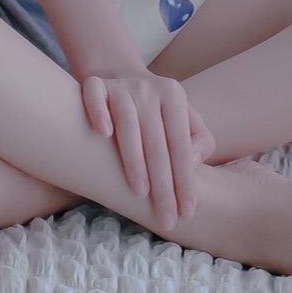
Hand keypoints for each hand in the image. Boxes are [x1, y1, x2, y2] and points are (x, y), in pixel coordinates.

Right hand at [79, 66, 216, 232]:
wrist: (120, 75)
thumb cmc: (157, 111)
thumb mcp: (185, 119)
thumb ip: (198, 141)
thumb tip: (190, 163)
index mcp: (174, 97)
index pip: (181, 144)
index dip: (185, 179)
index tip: (187, 212)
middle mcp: (148, 89)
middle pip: (157, 141)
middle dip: (162, 184)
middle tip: (166, 217)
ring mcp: (120, 86)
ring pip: (127, 122)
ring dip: (133, 159)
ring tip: (140, 192)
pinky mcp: (94, 84)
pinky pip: (94, 95)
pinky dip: (98, 112)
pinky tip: (103, 134)